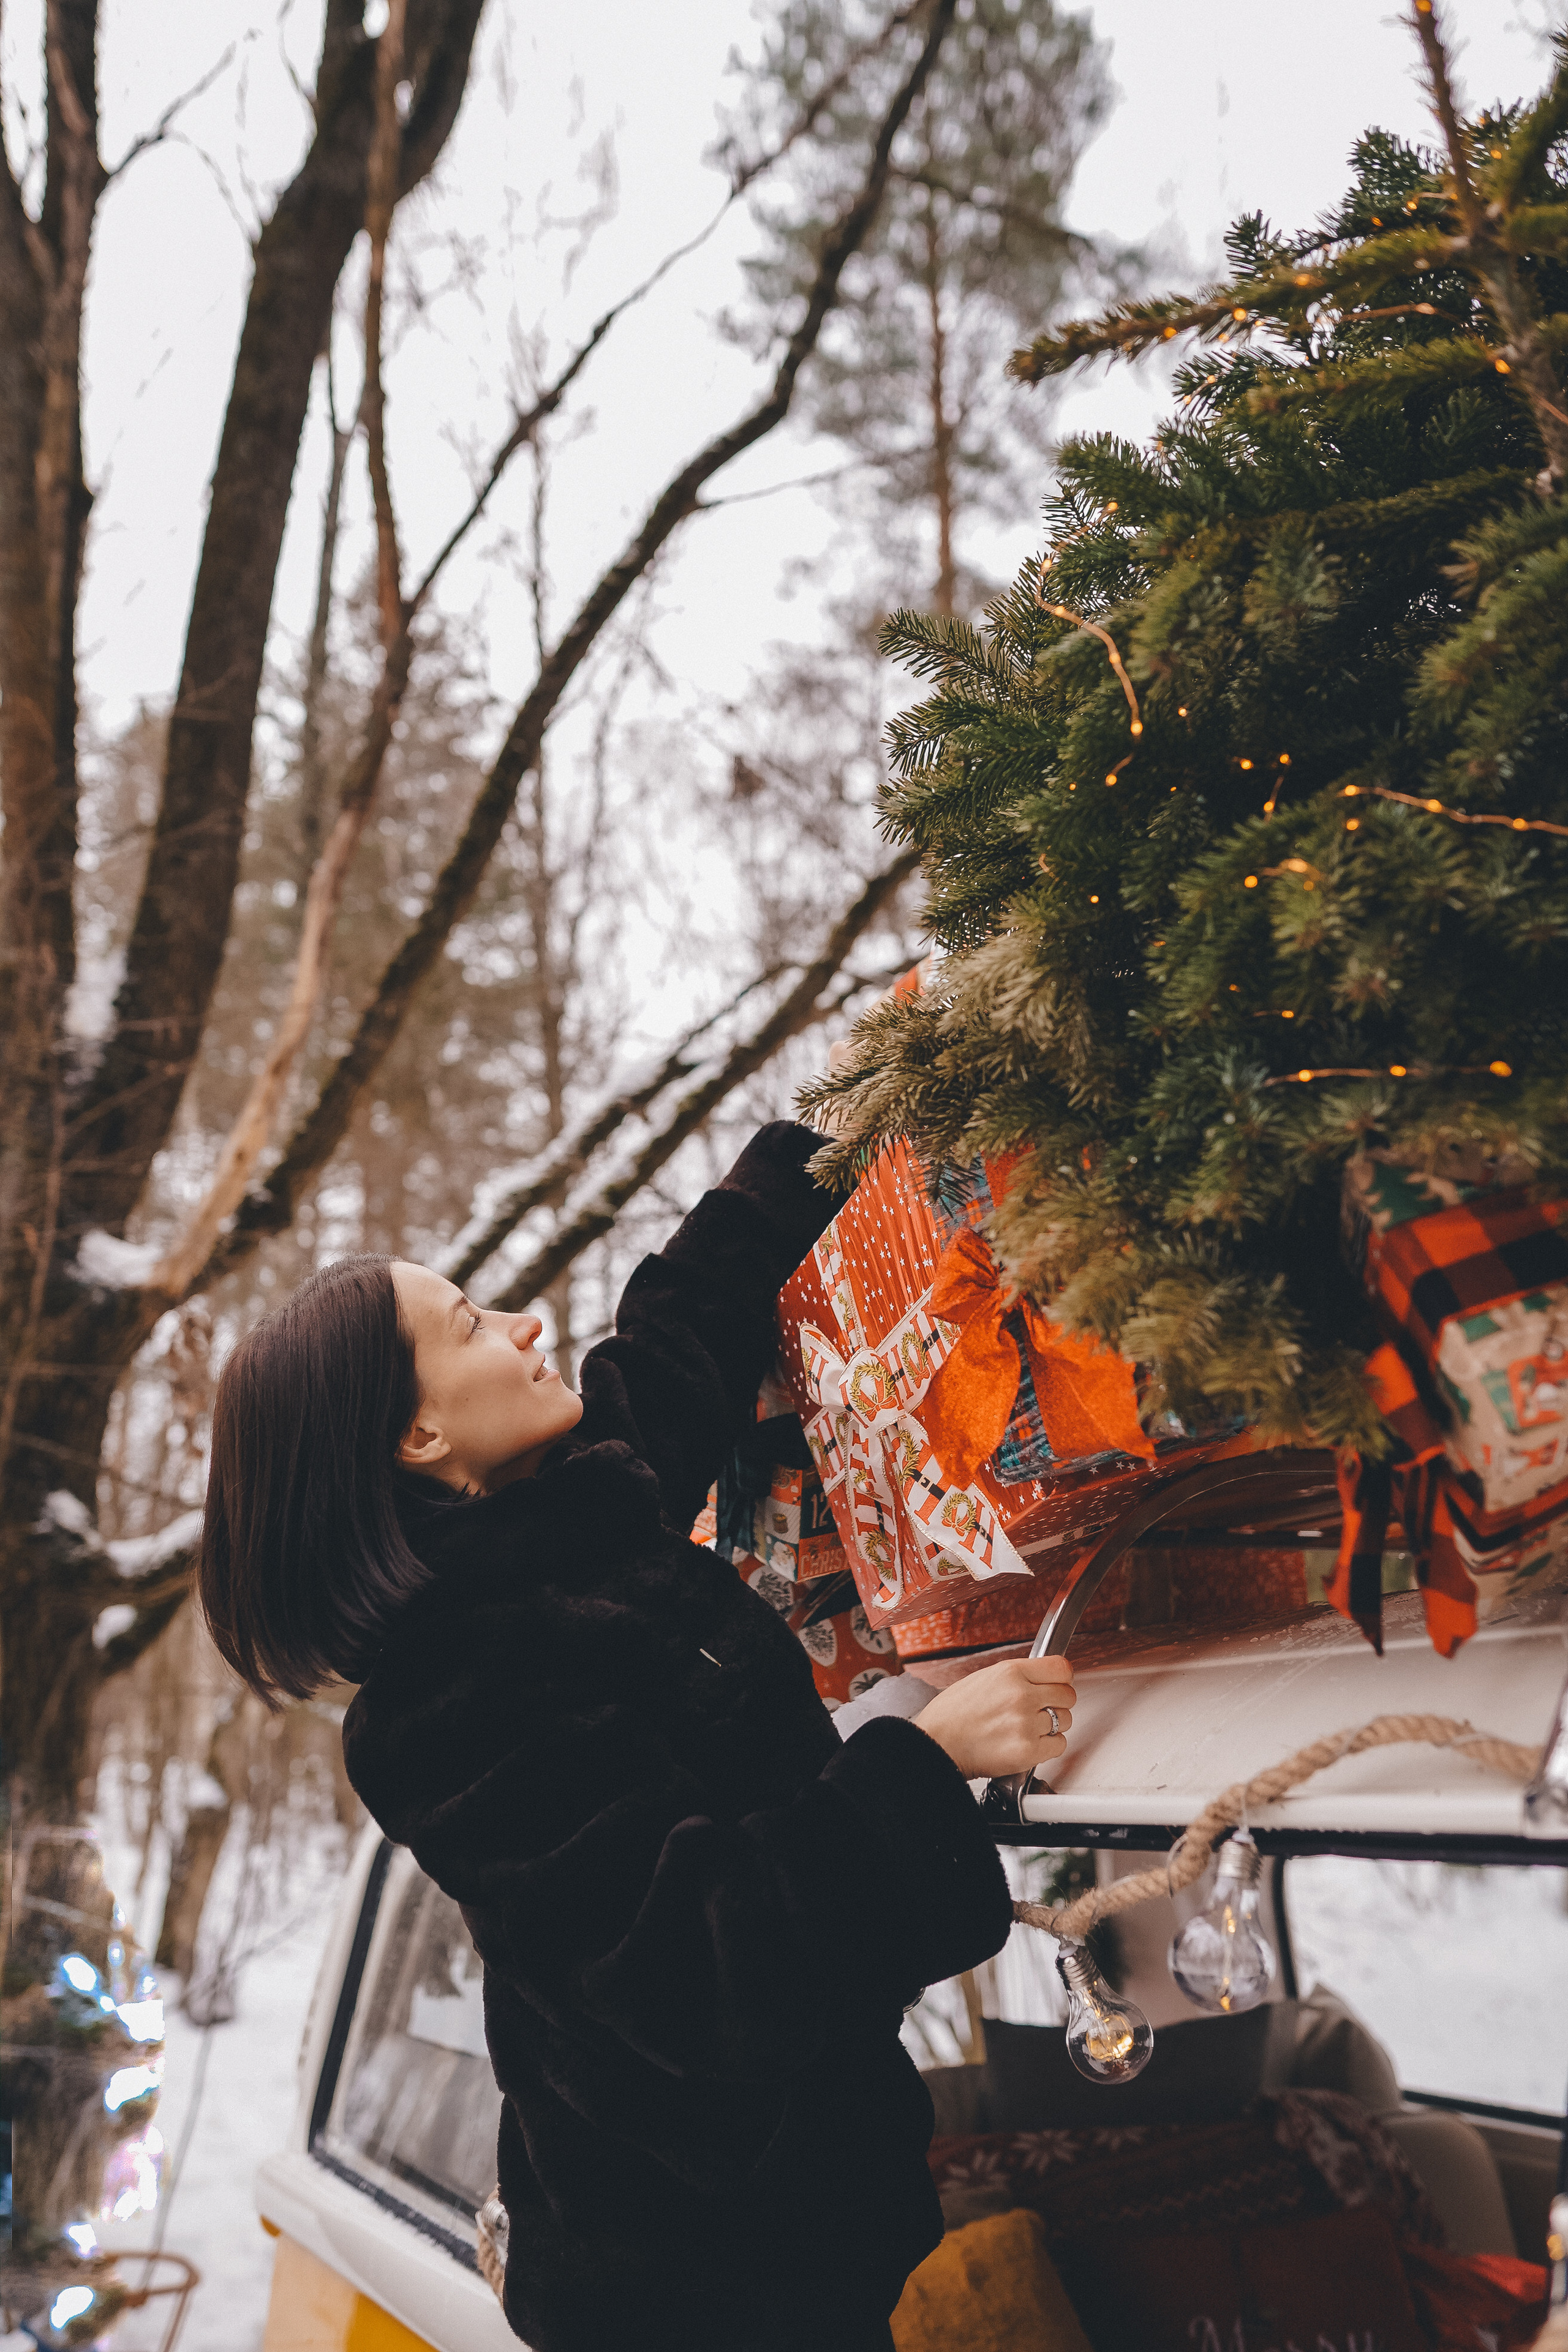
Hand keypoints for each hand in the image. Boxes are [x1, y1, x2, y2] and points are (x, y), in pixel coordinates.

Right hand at [915, 1655, 1076, 1781]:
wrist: (935, 1745)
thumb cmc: (952, 1714)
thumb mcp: (983, 1678)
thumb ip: (1016, 1677)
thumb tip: (1043, 1679)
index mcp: (1010, 1672)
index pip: (1061, 1668)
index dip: (1061, 1679)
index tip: (1058, 1684)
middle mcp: (1021, 1695)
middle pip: (1068, 1695)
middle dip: (1057, 1703)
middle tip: (1041, 1710)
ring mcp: (1026, 1724)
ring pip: (1065, 1721)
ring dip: (1052, 1726)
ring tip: (1027, 1729)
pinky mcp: (1028, 1751)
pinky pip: (1058, 1745)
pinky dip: (1048, 1747)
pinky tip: (1028, 1743)